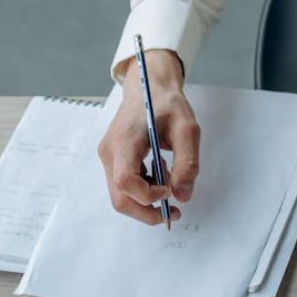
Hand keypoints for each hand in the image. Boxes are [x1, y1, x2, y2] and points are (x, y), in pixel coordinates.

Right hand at [98, 49, 199, 224]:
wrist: (148, 85)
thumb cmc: (167, 103)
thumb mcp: (187, 128)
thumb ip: (187, 163)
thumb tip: (182, 196)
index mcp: (125, 141)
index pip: (125, 182)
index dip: (148, 195)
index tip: (170, 190)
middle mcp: (110, 152)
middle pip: (119, 198)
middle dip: (146, 211)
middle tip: (174, 211)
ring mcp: (109, 156)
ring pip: (121, 196)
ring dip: (147, 200)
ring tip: (170, 181)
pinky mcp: (114, 159)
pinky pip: (124, 185)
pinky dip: (144, 189)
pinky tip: (161, 174)